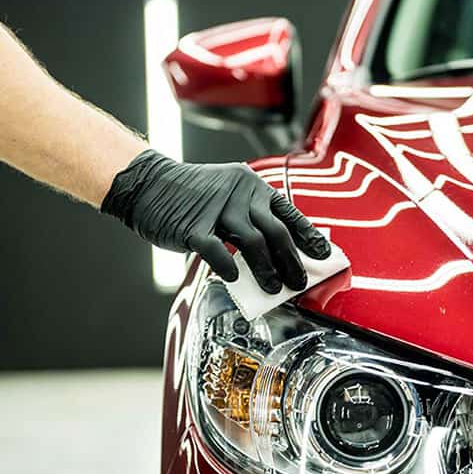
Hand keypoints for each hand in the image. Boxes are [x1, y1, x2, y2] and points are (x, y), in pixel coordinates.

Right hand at [101, 150, 330, 292]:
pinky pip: (218, 252)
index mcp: (251, 185)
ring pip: (253, 244)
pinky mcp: (194, 228)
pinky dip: (229, 267)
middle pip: (276, 232)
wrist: (148, 184)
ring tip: (273, 289)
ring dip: (267, 270)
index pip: (288, 212)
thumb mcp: (228, 194)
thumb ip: (252, 217)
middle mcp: (239, 194)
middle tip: (298, 282)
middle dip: (292, 261)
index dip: (308, 236)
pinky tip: (235, 279)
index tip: (324, 254)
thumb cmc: (190, 196)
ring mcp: (216, 210)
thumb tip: (278, 252)